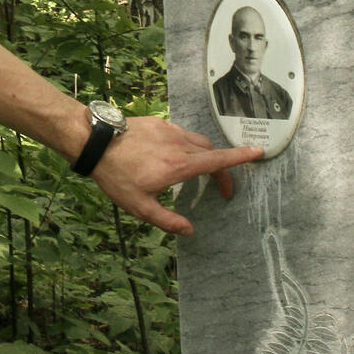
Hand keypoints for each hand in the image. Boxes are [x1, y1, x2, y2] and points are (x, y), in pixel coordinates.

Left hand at [88, 117, 261, 236]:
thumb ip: (167, 220)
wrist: (94, 141)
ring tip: (200, 173)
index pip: (218, 161)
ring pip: (197, 141)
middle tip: (222, 189)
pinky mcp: (159, 122)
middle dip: (223, 169)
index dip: (240, 157)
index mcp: (179, 165)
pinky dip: (187, 145)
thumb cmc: (115, 176)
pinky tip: (173, 156)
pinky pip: (181, 133)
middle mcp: (179, 144)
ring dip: (205, 156)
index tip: (258, 152)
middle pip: (212, 153)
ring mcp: (169, 130)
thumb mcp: (139, 206)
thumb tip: (189, 231)